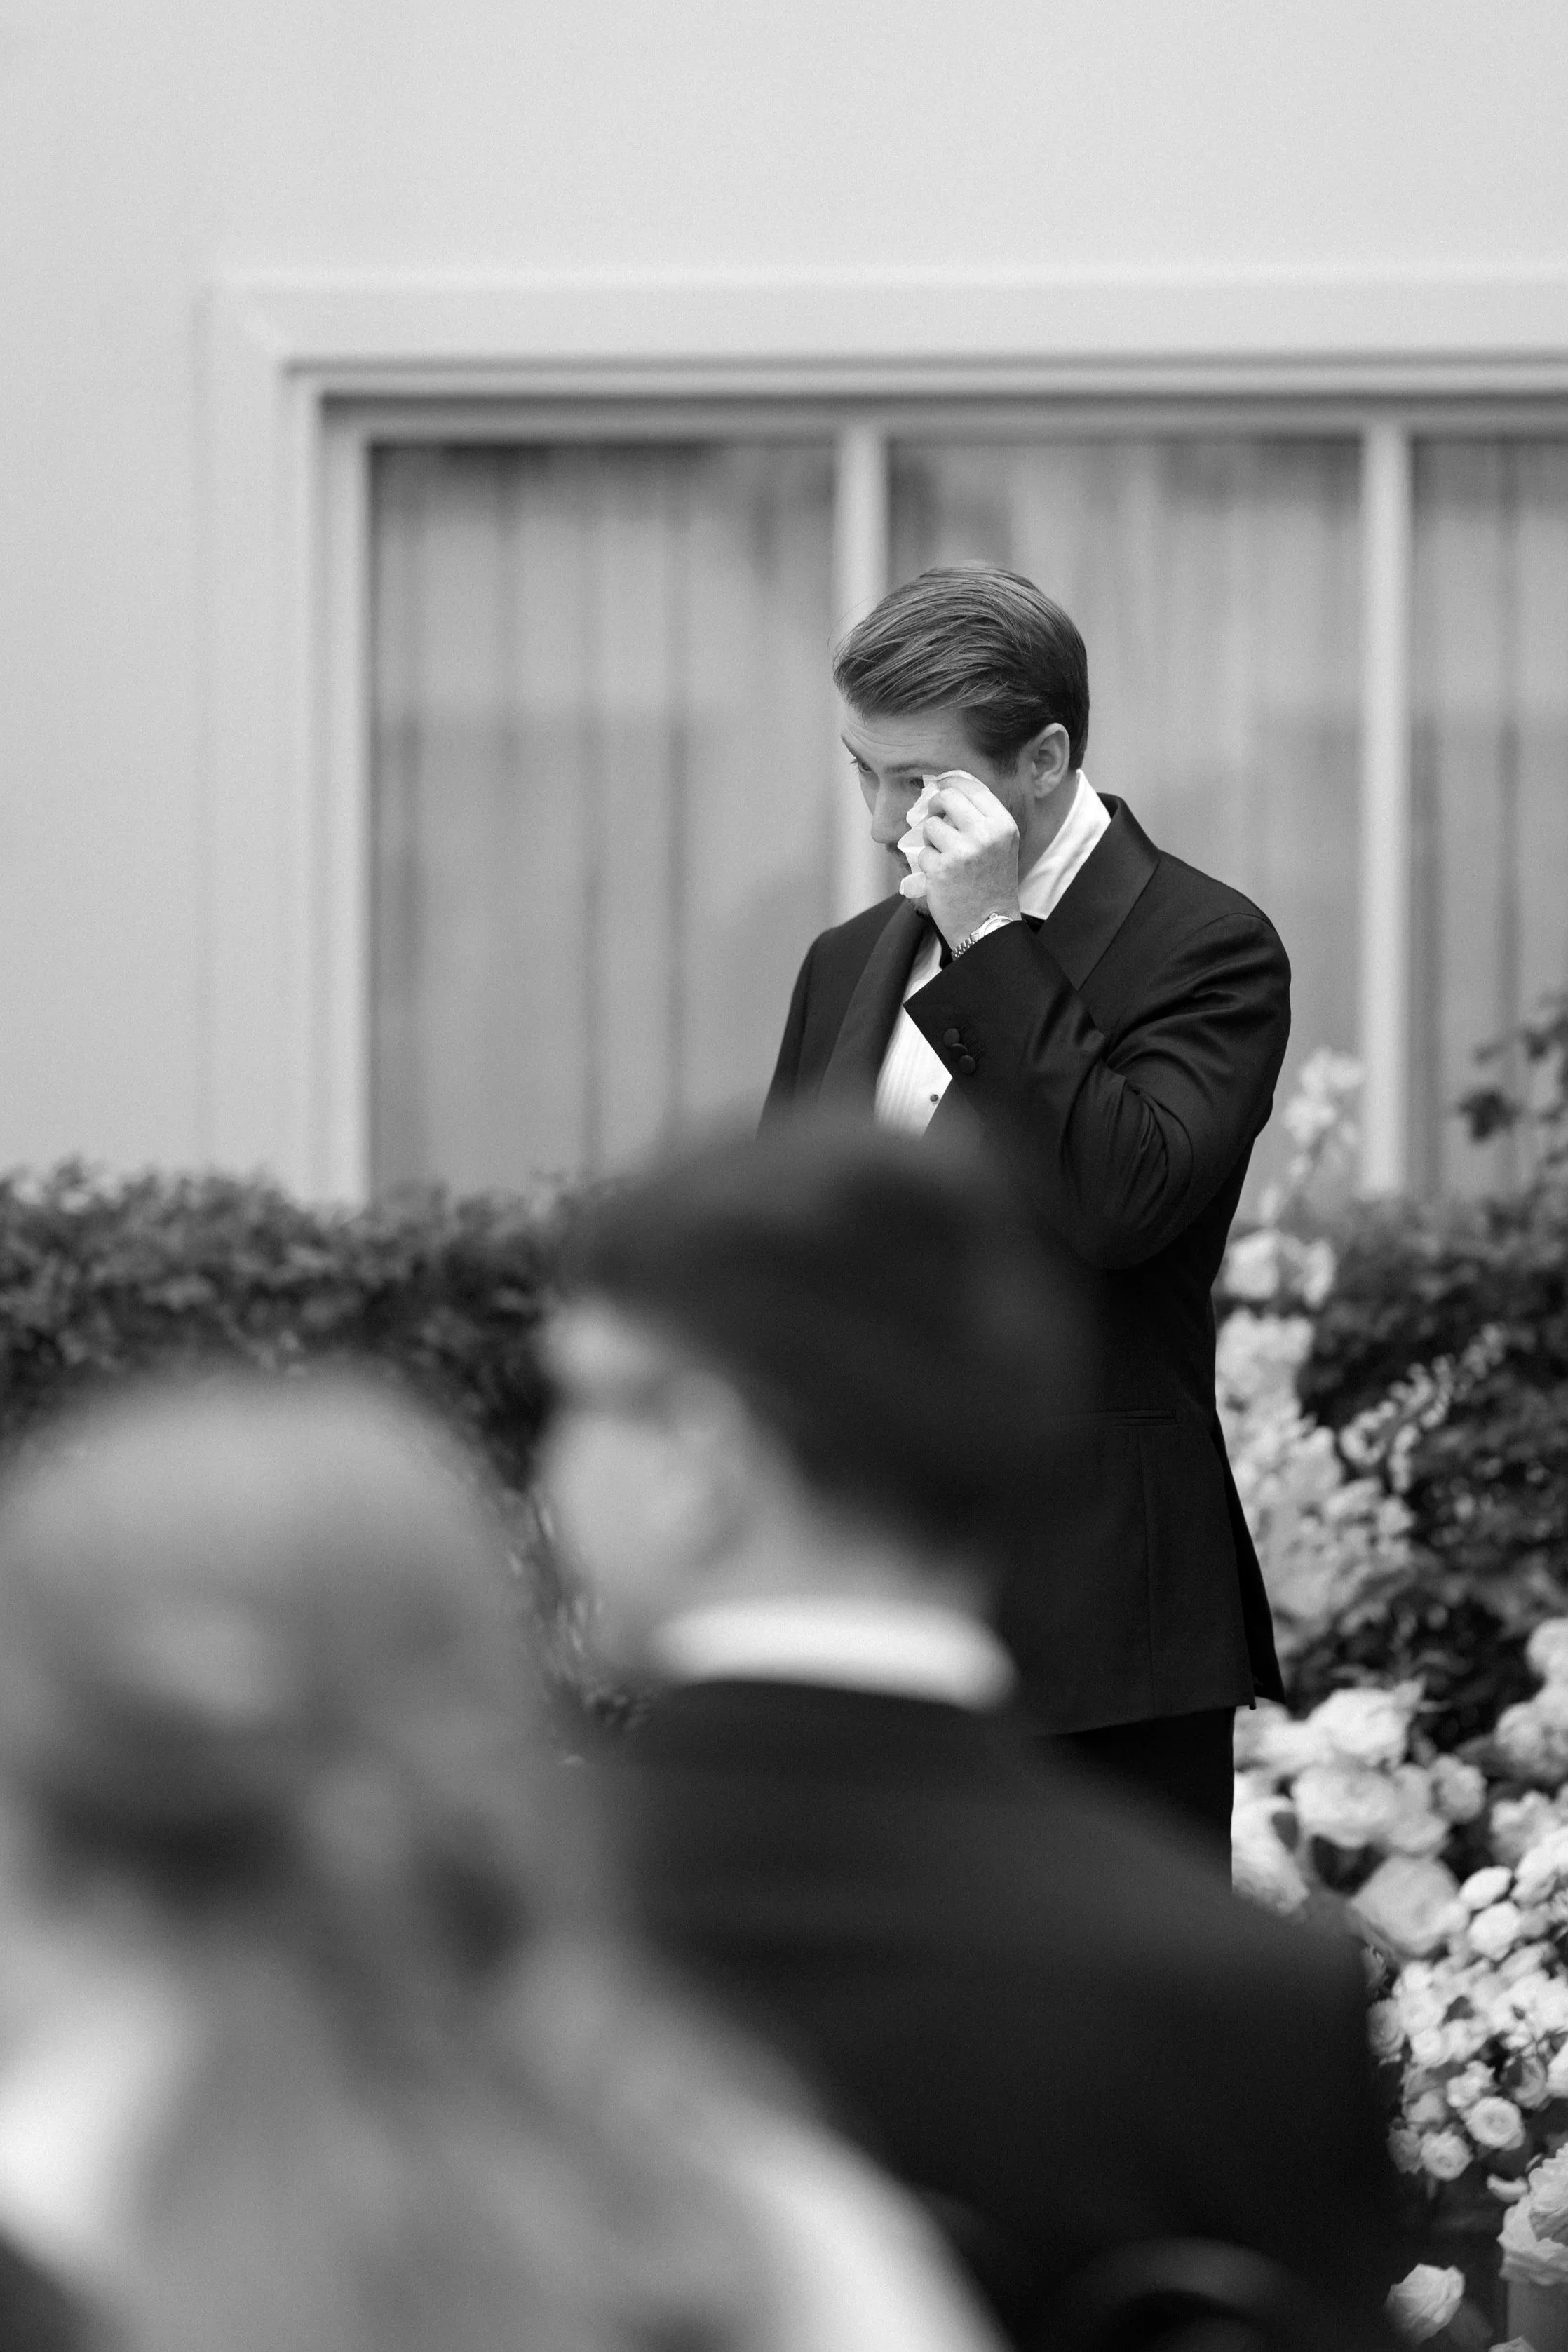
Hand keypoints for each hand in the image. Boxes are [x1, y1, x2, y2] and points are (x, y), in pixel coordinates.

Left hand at [904, 771, 1021, 944]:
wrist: (989, 924)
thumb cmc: (991, 884)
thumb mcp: (1000, 844)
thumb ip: (980, 818)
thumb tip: (946, 789)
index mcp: (1003, 824)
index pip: (971, 786)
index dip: (951, 782)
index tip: (941, 785)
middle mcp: (985, 834)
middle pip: (947, 797)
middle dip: (935, 804)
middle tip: (934, 814)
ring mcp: (962, 851)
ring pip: (930, 826)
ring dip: (931, 840)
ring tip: (944, 856)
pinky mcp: (941, 869)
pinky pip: (923, 853)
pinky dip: (928, 864)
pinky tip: (942, 877)